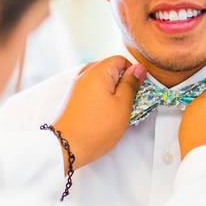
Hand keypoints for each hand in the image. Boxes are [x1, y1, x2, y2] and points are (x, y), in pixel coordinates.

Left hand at [53, 56, 145, 171]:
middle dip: (121, 82)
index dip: (132, 73)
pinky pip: (91, 88)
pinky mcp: (73, 97)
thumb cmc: (97, 128)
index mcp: (98, 71)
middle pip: (109, 68)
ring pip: (100, 79)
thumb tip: (139, 68)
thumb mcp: (122, 105)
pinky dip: (100, 96)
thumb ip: (131, 84)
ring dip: (111, 90)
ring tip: (115, 108)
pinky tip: (103, 112)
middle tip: (127, 101)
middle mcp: (85, 74)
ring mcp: (77, 85)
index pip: (120, 60)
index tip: (137, 89)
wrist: (67, 146)